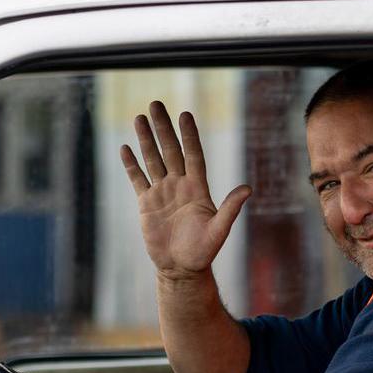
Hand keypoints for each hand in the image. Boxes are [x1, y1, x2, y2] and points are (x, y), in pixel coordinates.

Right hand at [119, 102, 252, 281]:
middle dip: (163, 127)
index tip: (184, 114)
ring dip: (146, 139)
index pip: (193, 154)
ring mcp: (162, 192)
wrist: (181, 268)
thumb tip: (248, 188)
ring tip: (139, 117)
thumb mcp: (219, 231)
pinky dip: (131, 164)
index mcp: (198, 188)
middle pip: (170, 150)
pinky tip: (125, 148)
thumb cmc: (202, 252)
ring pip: (153, 159)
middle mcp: (179, 184)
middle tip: (156, 104)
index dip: (189, 135)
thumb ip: (230, 208)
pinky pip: (138, 179)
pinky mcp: (147, 203)